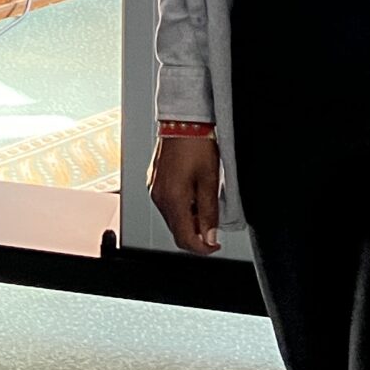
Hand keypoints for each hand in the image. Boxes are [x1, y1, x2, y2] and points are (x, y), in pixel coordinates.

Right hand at [149, 132, 222, 254]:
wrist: (182, 121)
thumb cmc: (196, 144)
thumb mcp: (210, 180)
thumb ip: (209, 212)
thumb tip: (210, 236)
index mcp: (172, 199)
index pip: (185, 239)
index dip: (202, 248)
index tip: (215, 245)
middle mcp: (158, 197)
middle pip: (177, 231)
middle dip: (196, 234)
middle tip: (213, 226)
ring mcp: (154, 189)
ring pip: (172, 219)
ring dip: (189, 220)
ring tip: (205, 203)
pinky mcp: (154, 182)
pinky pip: (167, 205)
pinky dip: (182, 207)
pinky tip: (193, 194)